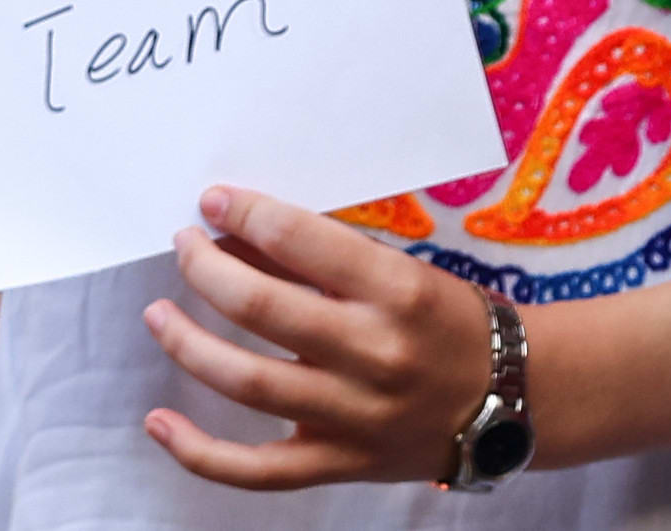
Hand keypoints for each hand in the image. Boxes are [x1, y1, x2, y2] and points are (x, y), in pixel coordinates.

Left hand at [139, 184, 497, 489]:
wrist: (511, 397)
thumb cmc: (452, 321)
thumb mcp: (406, 271)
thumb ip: (329, 259)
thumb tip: (240, 235)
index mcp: (400, 291)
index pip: (305, 242)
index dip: (248, 215)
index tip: (213, 200)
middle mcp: (375, 354)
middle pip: (263, 309)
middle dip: (207, 270)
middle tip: (183, 245)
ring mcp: (354, 416)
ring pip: (247, 383)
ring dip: (189, 344)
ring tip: (159, 313)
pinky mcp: (339, 463)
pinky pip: (254, 469)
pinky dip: (197, 450)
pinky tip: (159, 421)